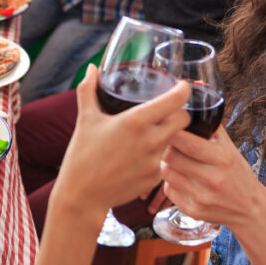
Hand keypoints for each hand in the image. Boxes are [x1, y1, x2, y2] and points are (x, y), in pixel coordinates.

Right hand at [50, 66, 189, 220]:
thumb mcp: (85, 118)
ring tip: (153, 133)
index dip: (182, 90)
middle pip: (184, 119)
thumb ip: (88, 89)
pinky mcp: (155, 178)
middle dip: (178, 113)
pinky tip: (143, 155)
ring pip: (176, 140)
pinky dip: (159, 155)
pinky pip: (165, 160)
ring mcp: (155, 161)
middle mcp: (151, 140)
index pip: (176, 100)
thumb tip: (92, 68)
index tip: (181, 86)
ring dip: (169, 135)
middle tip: (167, 111)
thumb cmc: (82, 155)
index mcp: (136, 121)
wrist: (81, 196)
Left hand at [160, 125, 260, 226]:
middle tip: (171, 144)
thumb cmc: (238, 174)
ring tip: (176, 161)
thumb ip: (212, 127)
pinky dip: (171, 182)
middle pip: (171, 156)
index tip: (169, 126)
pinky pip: (168, 190)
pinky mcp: (193, 210)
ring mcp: (202, 197)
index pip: (188, 141)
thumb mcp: (230, 148)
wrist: (249, 209)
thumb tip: (195, 101)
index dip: (174, 131)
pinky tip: (182, 179)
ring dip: (167, 164)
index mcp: (223, 159)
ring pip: (166, 172)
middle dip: (168, 147)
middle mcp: (213, 179)